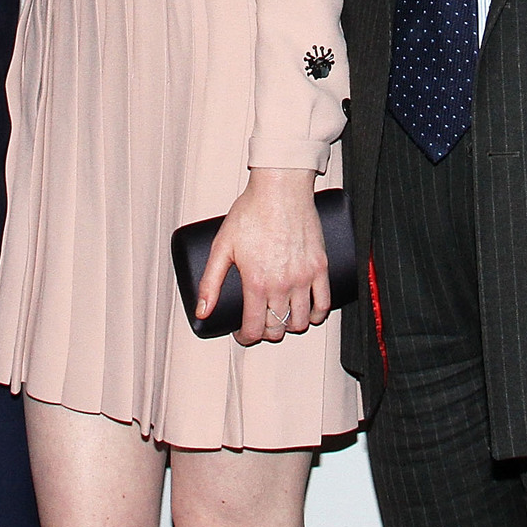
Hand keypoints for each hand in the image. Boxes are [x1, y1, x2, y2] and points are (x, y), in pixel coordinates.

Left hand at [194, 168, 330, 345]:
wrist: (281, 188)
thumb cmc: (252, 211)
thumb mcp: (222, 246)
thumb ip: (210, 282)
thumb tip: (202, 310)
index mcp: (257, 282)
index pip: (255, 328)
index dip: (246, 338)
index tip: (243, 333)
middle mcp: (283, 283)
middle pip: (278, 327)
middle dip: (266, 332)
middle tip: (260, 323)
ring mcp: (305, 276)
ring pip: (301, 320)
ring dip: (290, 326)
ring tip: (282, 317)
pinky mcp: (320, 266)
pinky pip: (324, 303)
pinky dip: (316, 314)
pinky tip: (307, 312)